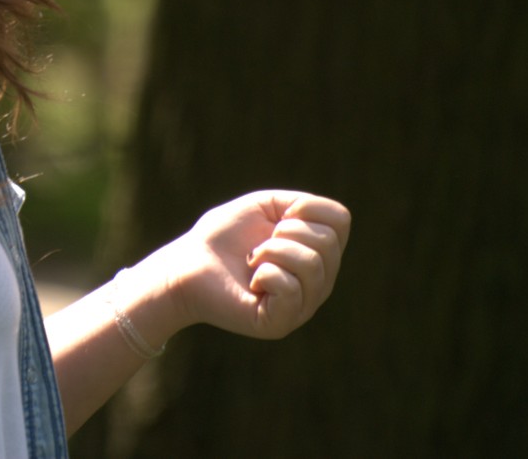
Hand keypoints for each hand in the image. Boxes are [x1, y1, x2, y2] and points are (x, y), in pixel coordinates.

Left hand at [151, 190, 350, 341]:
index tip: (276, 218)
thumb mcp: (264, 206)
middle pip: (328, 242)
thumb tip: (327, 219)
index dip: (305, 208)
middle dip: (286, 232)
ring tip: (252, 260)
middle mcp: (318, 282)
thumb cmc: (222, 236)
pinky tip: (252, 281)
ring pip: (312, 264)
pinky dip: (266, 274)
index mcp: (318, 253)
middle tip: (260, 244)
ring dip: (271, 251)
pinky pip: (291, 289)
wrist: (186, 265)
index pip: (340, 220)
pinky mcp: (281, 323)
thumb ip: (302, 204)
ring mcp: (303, 306)